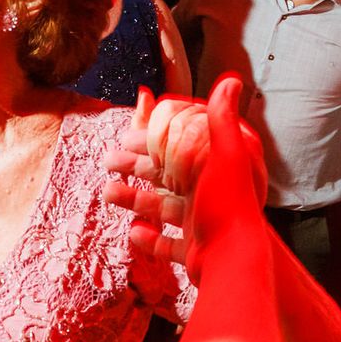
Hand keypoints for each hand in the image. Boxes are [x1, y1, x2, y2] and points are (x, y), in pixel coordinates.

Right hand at [101, 81, 267, 267]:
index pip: (179, 147)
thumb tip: (232, 80)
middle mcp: (211, 193)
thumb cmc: (228, 205)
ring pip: (162, 208)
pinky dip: (149, 239)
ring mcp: (203, 223)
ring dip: (134, 199)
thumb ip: (222, 119)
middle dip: (135, 167)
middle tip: (107, 161)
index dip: (151, 140)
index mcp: (216, 168)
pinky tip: (135, 232)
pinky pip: (167, 244)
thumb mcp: (225, 154)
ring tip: (107, 193)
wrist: (233, 261)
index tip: (125, 136)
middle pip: (167, 176)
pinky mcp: (195, 251)